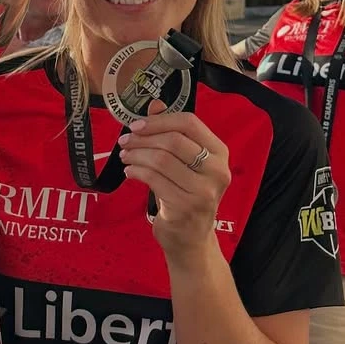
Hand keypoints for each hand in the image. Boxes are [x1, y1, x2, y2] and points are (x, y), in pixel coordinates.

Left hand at [117, 102, 230, 260]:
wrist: (192, 239)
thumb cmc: (187, 195)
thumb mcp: (184, 162)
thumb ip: (171, 132)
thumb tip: (154, 104)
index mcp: (219, 152)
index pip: (189, 123)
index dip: (159, 120)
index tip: (136, 124)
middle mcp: (217, 171)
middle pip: (173, 141)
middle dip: (143, 138)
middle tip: (124, 141)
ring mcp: (203, 191)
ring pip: (160, 160)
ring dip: (136, 155)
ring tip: (125, 157)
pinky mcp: (185, 207)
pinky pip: (153, 180)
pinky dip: (136, 172)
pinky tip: (130, 173)